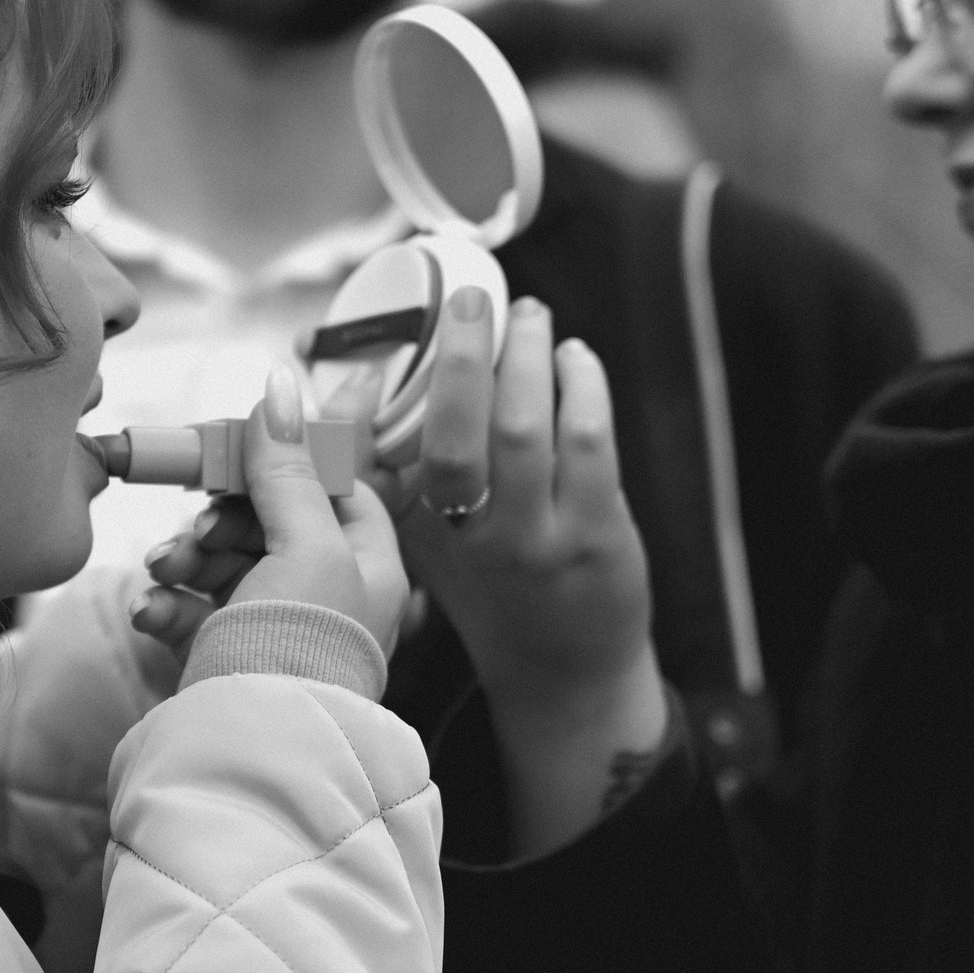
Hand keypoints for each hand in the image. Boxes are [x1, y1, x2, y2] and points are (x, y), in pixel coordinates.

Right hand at [129, 364, 407, 657]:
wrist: (253, 754)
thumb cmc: (300, 652)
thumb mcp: (304, 545)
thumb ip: (286, 467)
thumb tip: (278, 386)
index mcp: (367, 565)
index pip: (332, 486)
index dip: (283, 463)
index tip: (236, 453)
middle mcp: (325, 595)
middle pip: (264, 520)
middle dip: (217, 519)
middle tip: (195, 531)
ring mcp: (272, 626)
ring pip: (219, 562)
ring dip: (181, 558)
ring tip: (161, 571)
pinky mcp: (224, 655)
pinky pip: (190, 608)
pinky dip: (166, 603)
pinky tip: (150, 611)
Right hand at [386, 290, 654, 705]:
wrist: (564, 674)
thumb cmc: (491, 593)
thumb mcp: (432, 544)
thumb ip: (408, 476)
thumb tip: (376, 380)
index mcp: (420, 537)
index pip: (386, 459)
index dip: (377, 395)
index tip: (386, 337)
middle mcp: (472, 542)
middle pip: (456, 435)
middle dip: (462, 354)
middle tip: (470, 297)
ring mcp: (537, 540)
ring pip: (527, 429)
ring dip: (529, 357)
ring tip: (531, 314)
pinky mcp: (597, 536)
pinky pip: (589, 443)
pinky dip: (582, 386)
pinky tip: (575, 359)